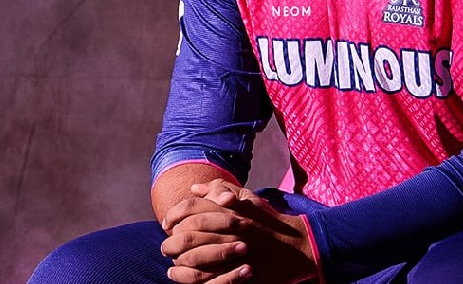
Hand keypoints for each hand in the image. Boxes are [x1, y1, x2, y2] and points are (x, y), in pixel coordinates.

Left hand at [161, 183, 316, 283]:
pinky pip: (204, 278)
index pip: (190, 210)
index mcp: (229, 210)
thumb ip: (221, 189)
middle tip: (166, 245)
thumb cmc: (269, 221)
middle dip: (171, 241)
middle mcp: (228, 230)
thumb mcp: (248, 199)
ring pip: (192, 259)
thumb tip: (194, 188)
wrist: (296, 247)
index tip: (167, 223)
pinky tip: (180, 275)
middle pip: (187, 235)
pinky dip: (187, 277)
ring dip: (177, 260)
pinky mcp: (235, 274)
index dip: (174, 216)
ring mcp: (231, 254)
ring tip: (171, 261)